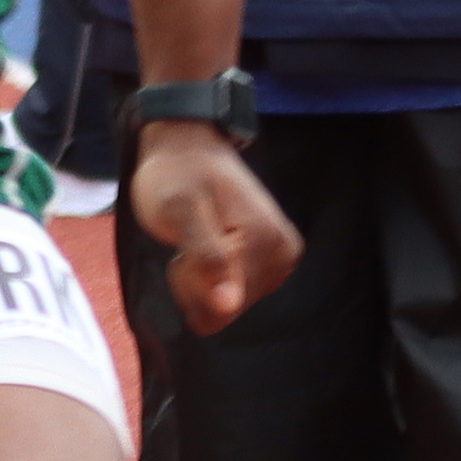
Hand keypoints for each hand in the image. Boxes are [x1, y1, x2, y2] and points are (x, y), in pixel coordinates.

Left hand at [130, 124, 300, 333]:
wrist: (188, 149)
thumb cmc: (176, 176)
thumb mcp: (178, 211)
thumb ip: (206, 257)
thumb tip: (229, 305)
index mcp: (267, 242)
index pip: (221, 309)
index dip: (190, 282)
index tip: (185, 245)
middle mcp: (284, 255)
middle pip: (227, 311)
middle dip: (195, 282)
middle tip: (188, 239)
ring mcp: (281, 260)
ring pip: (228, 306)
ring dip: (200, 280)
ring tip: (197, 238)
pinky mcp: (273, 264)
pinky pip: (233, 296)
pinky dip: (210, 277)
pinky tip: (206, 245)